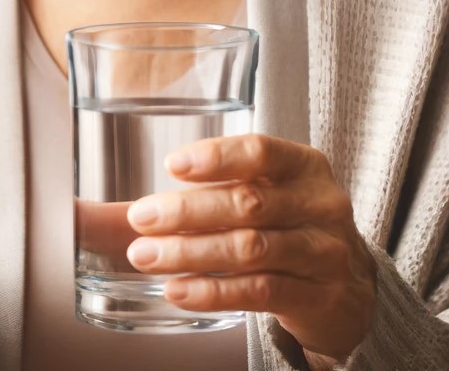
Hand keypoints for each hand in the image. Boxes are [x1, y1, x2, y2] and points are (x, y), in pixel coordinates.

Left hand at [124, 133, 376, 363]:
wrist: (350, 290)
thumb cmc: (289, 226)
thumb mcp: (265, 195)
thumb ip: (208, 191)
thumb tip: (98, 210)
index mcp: (305, 164)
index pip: (261, 152)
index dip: (217, 157)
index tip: (172, 165)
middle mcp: (320, 203)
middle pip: (249, 203)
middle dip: (188, 211)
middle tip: (141, 219)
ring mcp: (324, 251)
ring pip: (250, 249)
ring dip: (191, 252)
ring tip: (146, 256)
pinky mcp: (318, 296)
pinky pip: (259, 292)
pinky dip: (213, 290)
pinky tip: (178, 289)